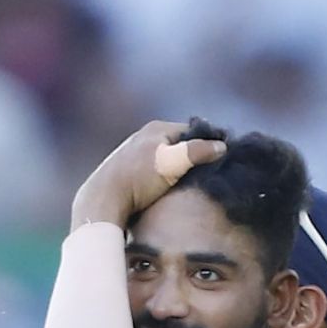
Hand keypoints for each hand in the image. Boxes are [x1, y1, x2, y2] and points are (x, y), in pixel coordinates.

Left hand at [70, 120, 227, 229]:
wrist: (103, 199)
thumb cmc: (138, 180)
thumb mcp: (173, 163)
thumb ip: (198, 152)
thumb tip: (221, 146)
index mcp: (156, 128)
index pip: (194, 131)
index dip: (209, 143)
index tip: (222, 158)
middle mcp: (144, 136)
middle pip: (180, 145)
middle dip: (195, 157)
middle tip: (210, 173)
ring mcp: (135, 153)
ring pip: (168, 159)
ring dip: (180, 170)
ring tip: (192, 185)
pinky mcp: (128, 170)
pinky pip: (156, 171)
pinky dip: (166, 178)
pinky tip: (169, 192)